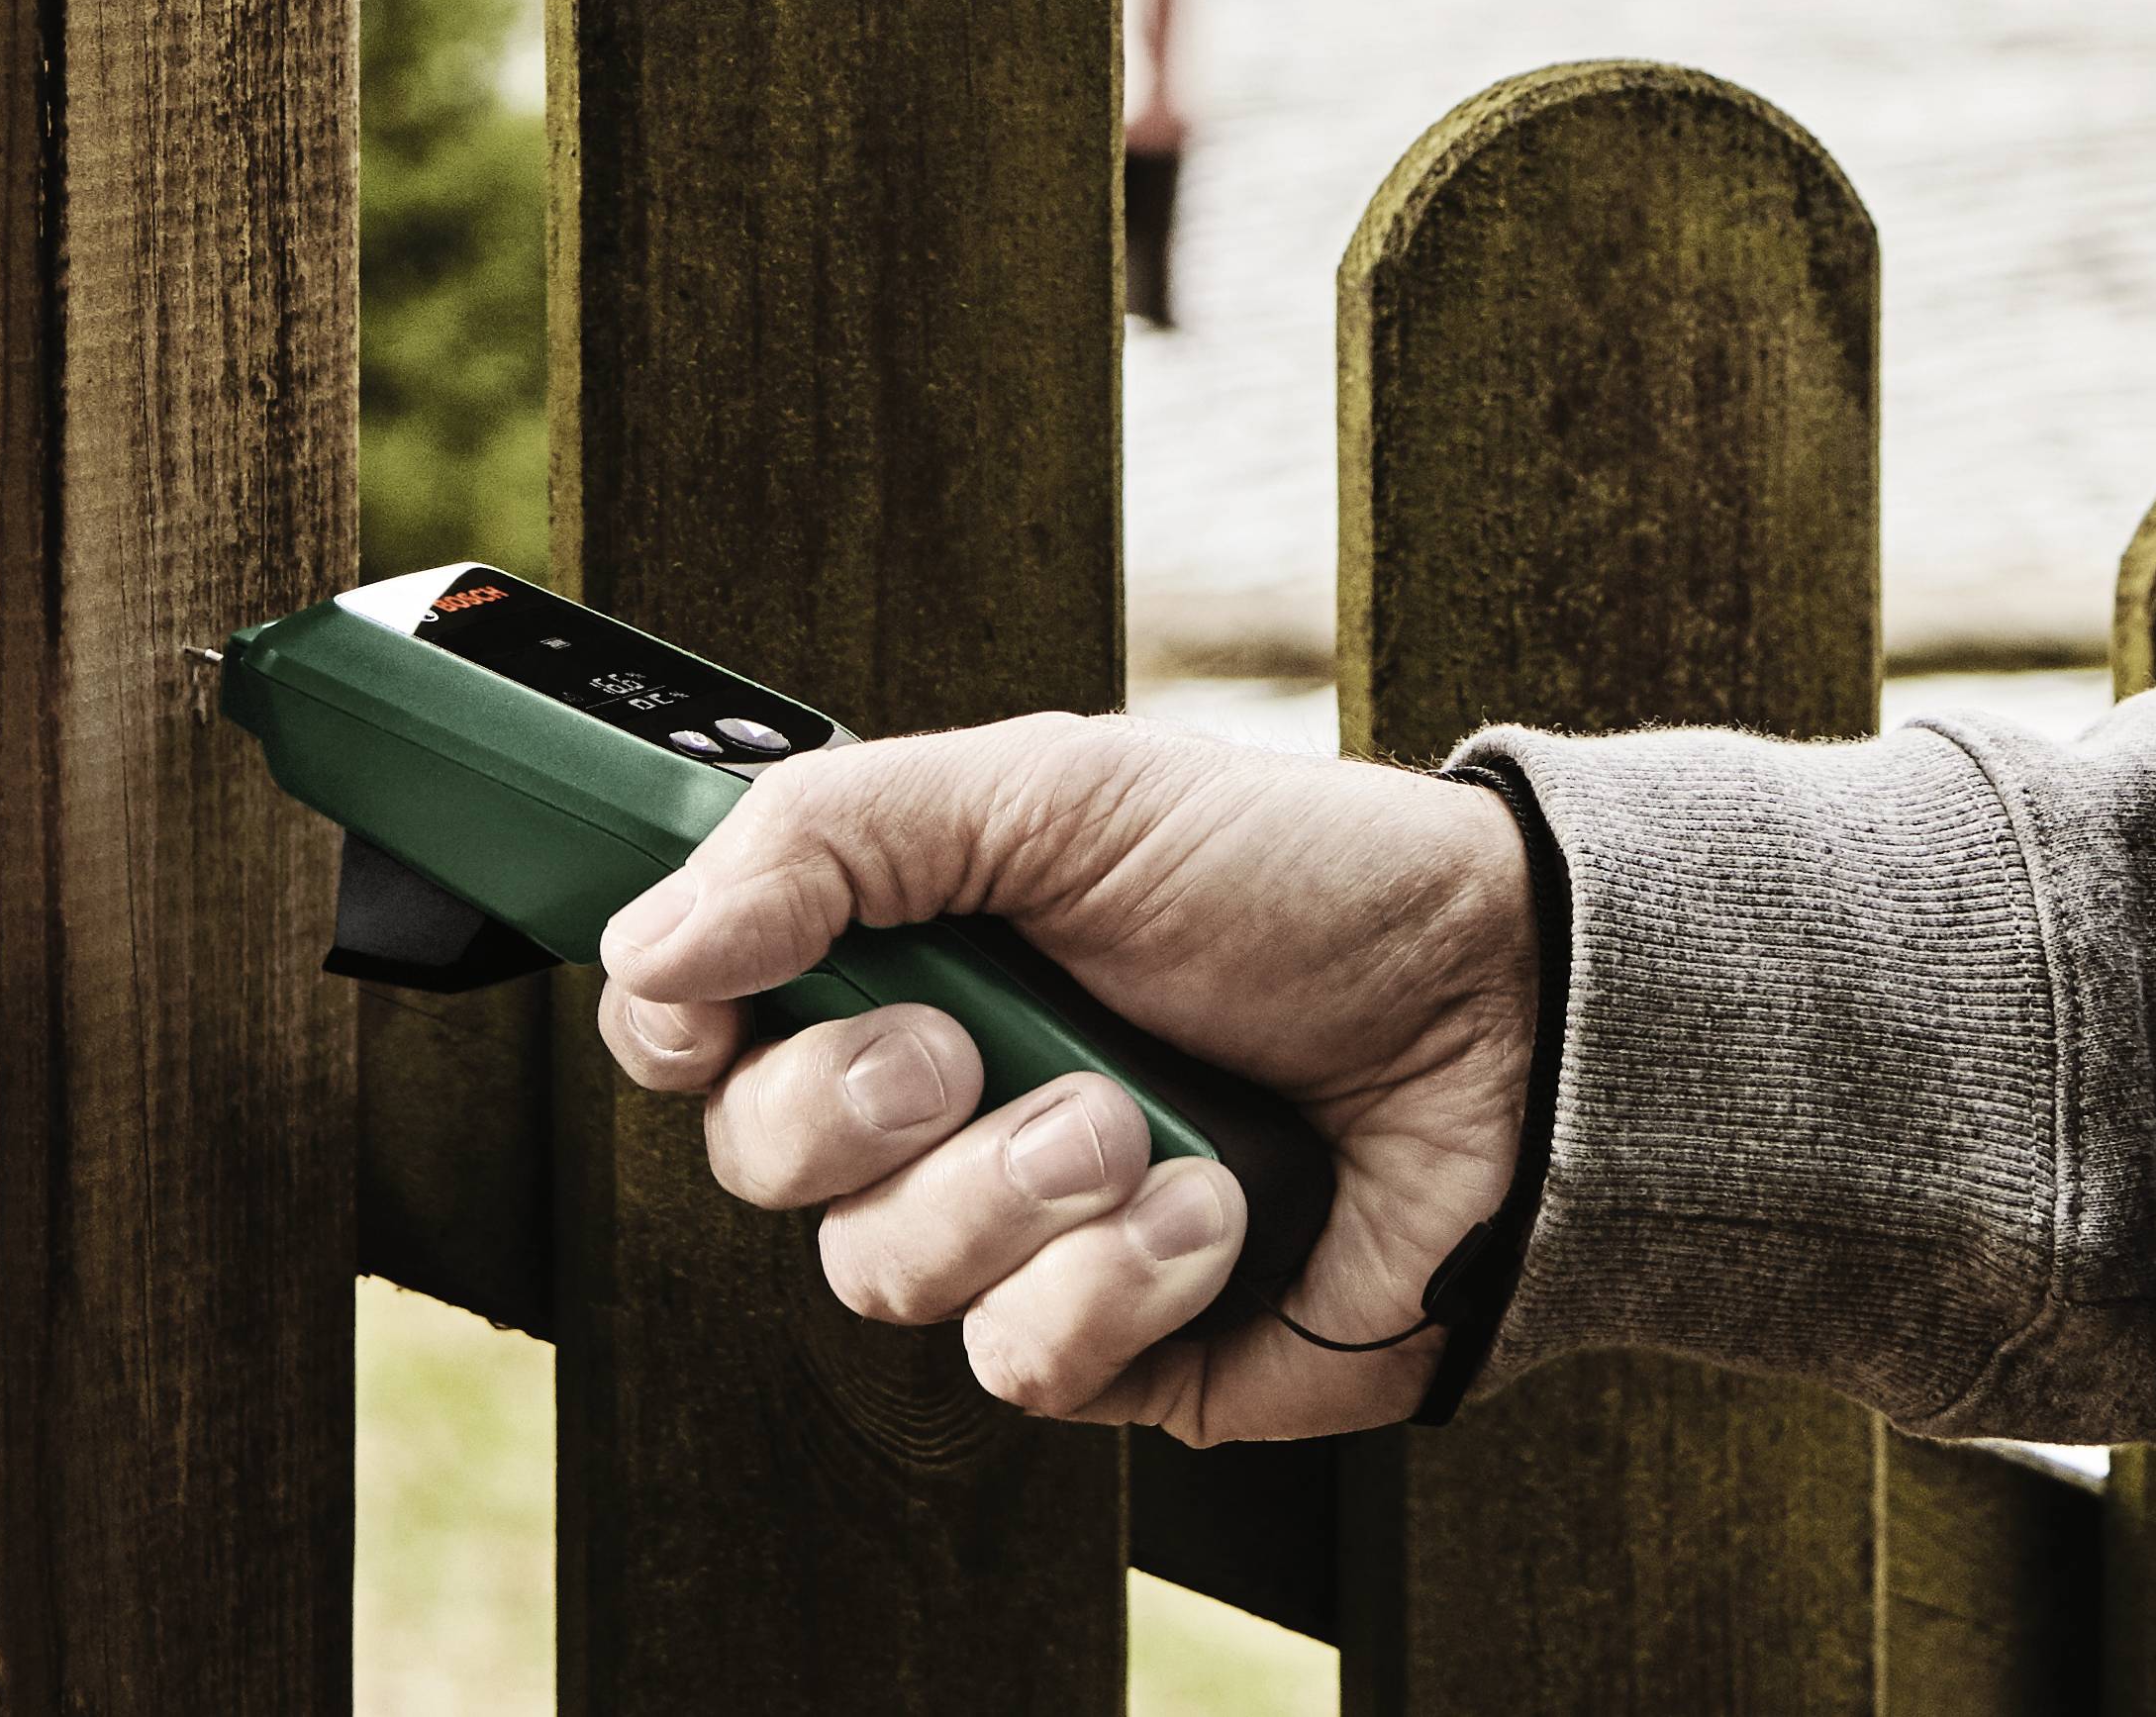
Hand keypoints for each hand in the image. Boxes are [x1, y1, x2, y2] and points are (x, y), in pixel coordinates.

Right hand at [591, 713, 1534, 1441]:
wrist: (1506, 1025)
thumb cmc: (1298, 886)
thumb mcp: (1058, 792)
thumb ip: (834, 834)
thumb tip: (649, 938)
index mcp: (909, 955)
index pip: (697, 1017)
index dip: (671, 1019)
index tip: (703, 999)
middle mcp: (942, 1101)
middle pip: (756, 1156)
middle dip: (856, 1102)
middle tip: (968, 1042)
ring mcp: (1022, 1236)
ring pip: (881, 1274)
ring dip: (1018, 1187)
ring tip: (1142, 1120)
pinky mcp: (1113, 1350)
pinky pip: (1019, 1363)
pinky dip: (1120, 1277)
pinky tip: (1213, 1207)